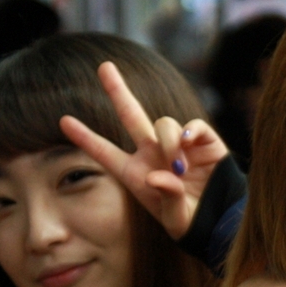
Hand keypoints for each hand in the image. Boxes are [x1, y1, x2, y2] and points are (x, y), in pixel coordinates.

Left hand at [59, 61, 228, 240]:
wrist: (221, 219)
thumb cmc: (190, 220)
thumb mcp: (174, 217)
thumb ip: (167, 197)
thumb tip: (160, 175)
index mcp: (135, 173)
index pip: (105, 152)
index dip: (85, 137)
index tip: (63, 121)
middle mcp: (152, 153)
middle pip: (130, 115)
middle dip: (117, 90)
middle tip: (104, 66)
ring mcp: (176, 145)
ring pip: (164, 124)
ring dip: (168, 143)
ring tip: (179, 169)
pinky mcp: (203, 142)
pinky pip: (192, 127)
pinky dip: (190, 132)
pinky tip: (187, 143)